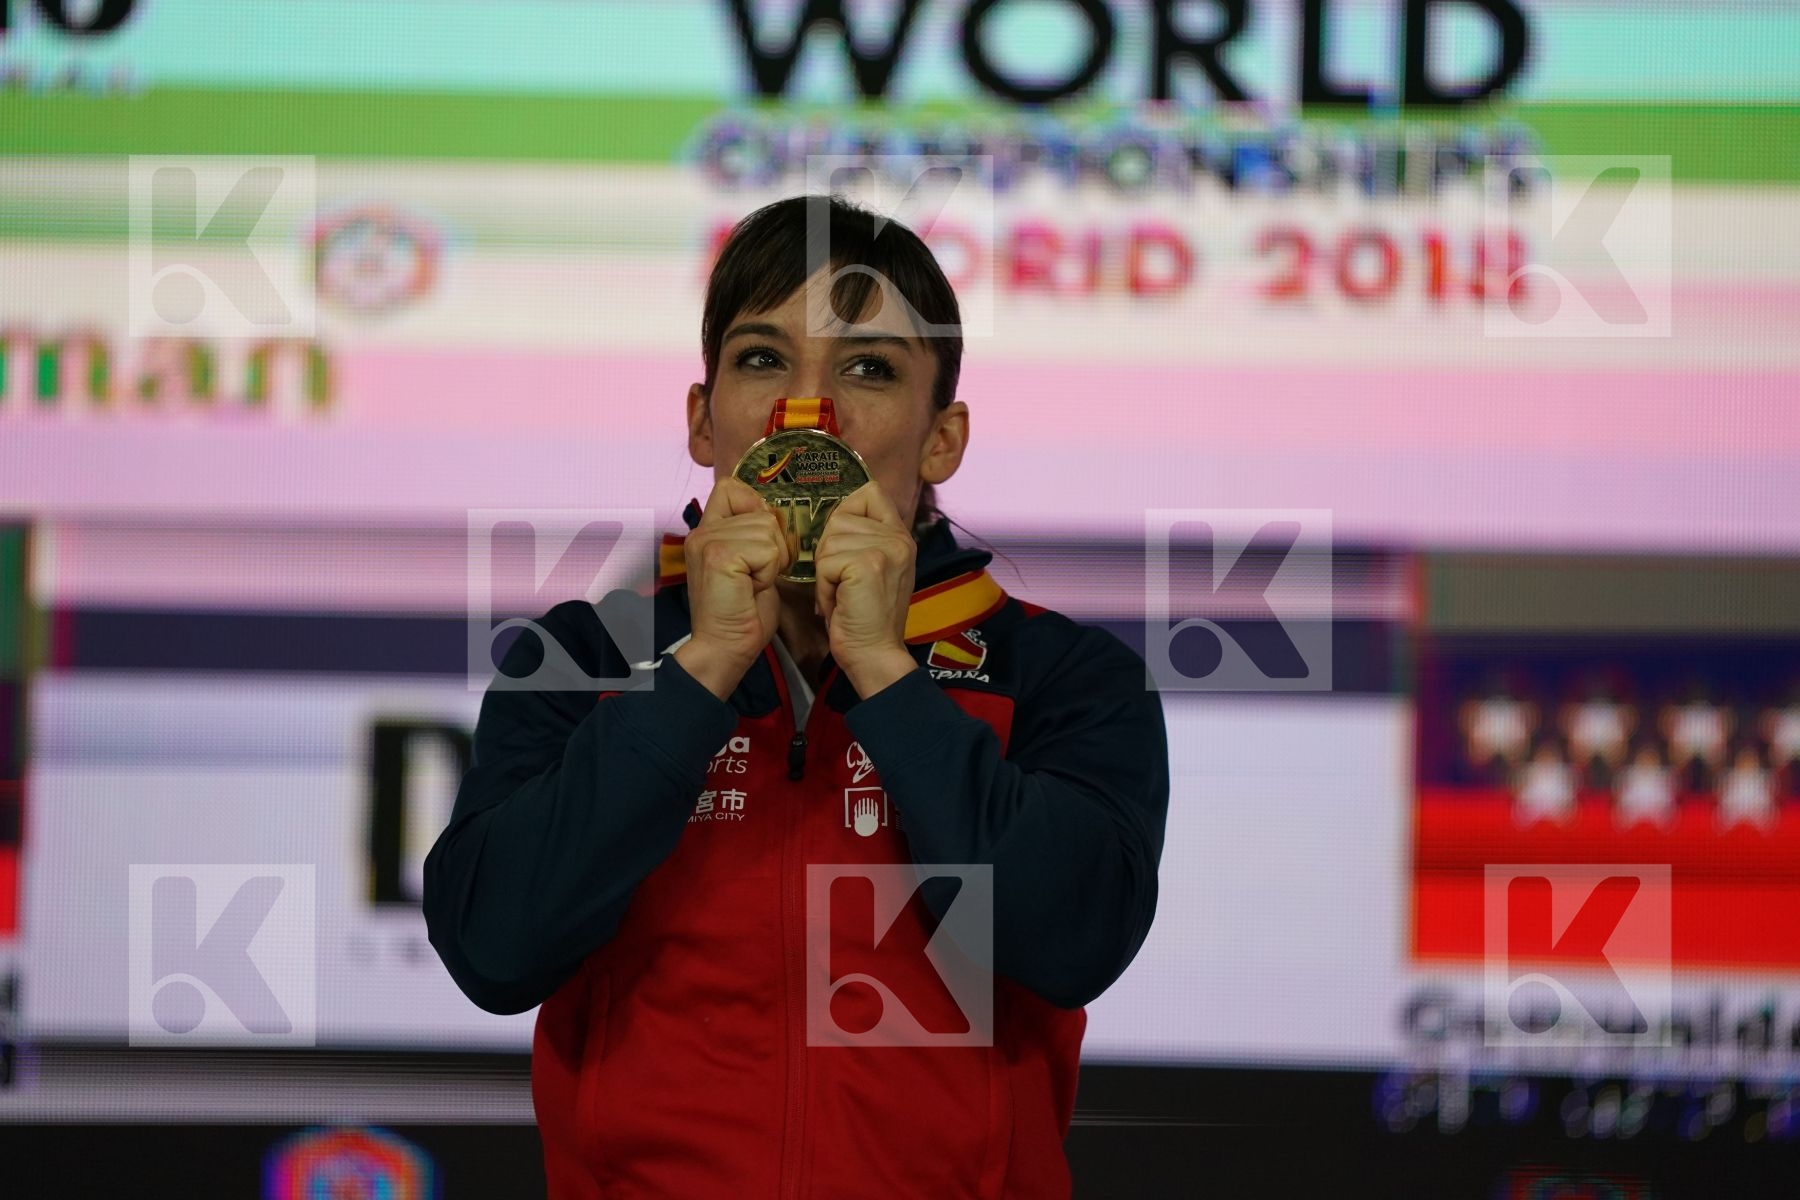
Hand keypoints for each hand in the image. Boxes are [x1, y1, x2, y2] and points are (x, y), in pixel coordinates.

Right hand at [674, 477, 791, 699]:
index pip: (731, 487)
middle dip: (773, 545)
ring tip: (752, 584)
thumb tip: (775, 515)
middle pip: (761, 512)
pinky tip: (751, 589)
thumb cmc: (742, 613)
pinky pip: (767, 549)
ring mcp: (707, 541)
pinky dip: (768, 572)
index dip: (754, 506)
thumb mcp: (751, 564)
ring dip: (771, 561)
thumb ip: (756, 536)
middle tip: (756, 576)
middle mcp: (702, 531)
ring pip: (767, 530)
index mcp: (707, 531)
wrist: (724, 647)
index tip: (760, 541)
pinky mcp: (719, 555)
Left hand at [814, 482, 919, 697]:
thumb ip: (863, 539)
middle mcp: (899, 537)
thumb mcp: (873, 569)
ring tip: (841, 595)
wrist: (874, 654)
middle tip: (842, 583)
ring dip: (825, 572)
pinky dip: (824, 586)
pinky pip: (826, 562)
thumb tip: (832, 514)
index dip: (846, 510)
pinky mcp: (868, 564)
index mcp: (901, 535)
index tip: (842, 543)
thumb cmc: (864, 617)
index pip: (869, 492)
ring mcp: (886, 548)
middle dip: (829, 552)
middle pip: (839, 517)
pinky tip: (839, 603)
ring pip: (829, 540)